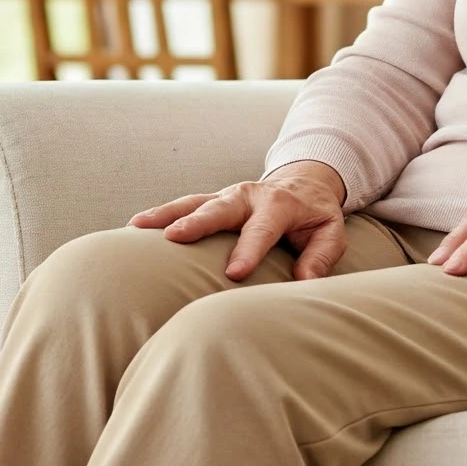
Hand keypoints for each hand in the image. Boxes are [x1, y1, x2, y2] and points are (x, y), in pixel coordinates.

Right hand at [130, 161, 349, 281]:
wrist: (304, 183)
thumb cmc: (315, 216)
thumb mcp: (331, 234)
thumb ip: (321, 257)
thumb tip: (305, 282)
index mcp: (279, 204)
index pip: (263, 228)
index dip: (249, 250)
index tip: (234, 273)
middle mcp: (247, 195)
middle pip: (219, 209)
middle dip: (196, 223)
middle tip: (174, 238)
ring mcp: (225, 195)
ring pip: (192, 202)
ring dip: (165, 214)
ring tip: (137, 227)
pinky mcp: (211, 199)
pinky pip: (183, 205)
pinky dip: (160, 214)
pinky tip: (135, 228)